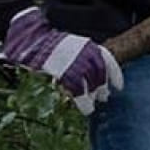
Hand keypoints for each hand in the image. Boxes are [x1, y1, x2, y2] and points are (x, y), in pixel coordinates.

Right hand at [0, 7, 123, 114]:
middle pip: (99, 74)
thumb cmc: (48, 46)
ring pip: (91, 84)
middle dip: (102, 87)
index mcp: (87, 45)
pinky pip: (78, 91)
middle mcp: (84, 53)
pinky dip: (84, 102)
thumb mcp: (70, 47)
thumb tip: (92, 76)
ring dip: (93, 96)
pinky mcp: (64, 73)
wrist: (30, 40)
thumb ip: (82, 58)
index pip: (108, 60)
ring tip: (92, 107)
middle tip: (104, 97)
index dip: (115, 75)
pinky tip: (85, 109)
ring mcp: (75, 62)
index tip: (119, 87)